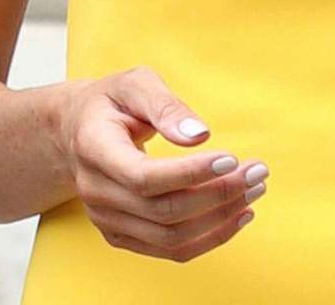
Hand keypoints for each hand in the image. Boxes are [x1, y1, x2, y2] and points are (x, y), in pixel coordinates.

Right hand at [56, 67, 266, 262]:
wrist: (77, 132)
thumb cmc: (113, 102)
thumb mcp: (136, 84)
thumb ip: (166, 106)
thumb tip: (200, 135)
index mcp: (94, 149)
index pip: (144, 177)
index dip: (191, 173)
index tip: (233, 158)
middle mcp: (96, 192)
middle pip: (163, 210)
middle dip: (219, 194)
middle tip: (258, 171)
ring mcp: (106, 219)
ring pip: (170, 237)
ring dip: (220, 218)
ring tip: (255, 190)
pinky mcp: (121, 234)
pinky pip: (169, 249)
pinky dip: (209, 238)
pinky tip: (239, 215)